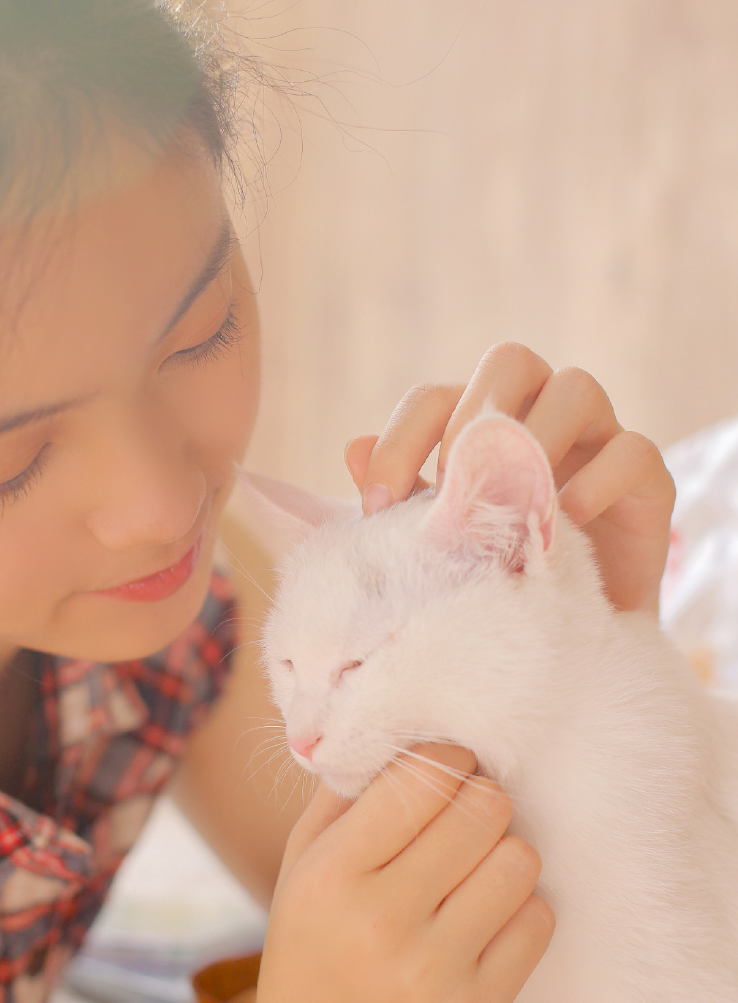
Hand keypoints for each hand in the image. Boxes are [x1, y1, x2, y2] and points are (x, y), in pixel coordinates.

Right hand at [241, 744, 553, 1002]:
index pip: (419, 780)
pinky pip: (537, 921)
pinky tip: (486, 915)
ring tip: (476, 868)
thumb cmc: (309, 951)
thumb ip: (344, 796)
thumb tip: (405, 735)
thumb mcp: (298, 868)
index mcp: (331, 874)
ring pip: (518, 860)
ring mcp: (434, 971)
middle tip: (467, 815)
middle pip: (482, 810)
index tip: (448, 770)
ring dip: (503, 852)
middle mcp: (381, 920)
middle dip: (481, 800)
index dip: (448, 760)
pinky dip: (519, 907)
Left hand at [344, 342, 674, 612]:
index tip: (376, 503)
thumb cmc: (499, 580)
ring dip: (536, 436)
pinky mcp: (650, 480)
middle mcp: (542, 414)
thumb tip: (352, 450)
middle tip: (448, 487)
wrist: (575, 641)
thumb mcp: (441, 544)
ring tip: (510, 498)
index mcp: (483, 423)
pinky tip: (566, 521)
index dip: (402, 438)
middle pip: (510, 361)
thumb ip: (401, 498)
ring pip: (576, 387)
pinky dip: (598, 479)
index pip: (436, 396)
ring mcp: (600, 438)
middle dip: (470, 417)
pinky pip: (633, 451)